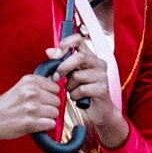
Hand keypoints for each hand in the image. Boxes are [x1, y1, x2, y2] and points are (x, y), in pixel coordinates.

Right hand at [0, 69, 65, 146]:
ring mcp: (31, 107)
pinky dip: (45, 126)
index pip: (55, 87)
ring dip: (48, 117)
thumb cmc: (5, 105)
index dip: (50, 95)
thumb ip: (38, 86)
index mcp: (29, 81)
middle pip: (57, 101)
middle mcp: (31, 92)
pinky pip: (51, 124)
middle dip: (50, 107)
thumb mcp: (21, 88)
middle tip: (38, 111)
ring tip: (36, 118)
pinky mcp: (31, 122)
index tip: (42, 100)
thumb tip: (58, 85)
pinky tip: (36, 125)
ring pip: (55, 113)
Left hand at [53, 32, 131, 150]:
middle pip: (79, 57)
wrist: (99, 112)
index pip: (79, 39)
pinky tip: (77, 98)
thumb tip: (49, 51)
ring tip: (72, 90)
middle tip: (56, 76)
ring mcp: (102, 76)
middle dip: (64, 67)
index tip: (57, 54)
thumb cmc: (83, 92)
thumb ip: (62, 63)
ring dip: (69, 86)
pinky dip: (74, 95)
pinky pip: (81, 89)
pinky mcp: (102, 88)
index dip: (66, 43)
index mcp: (90, 57)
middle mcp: (99, 63)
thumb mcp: (70, 75)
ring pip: (78, 75)